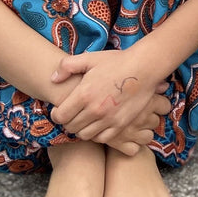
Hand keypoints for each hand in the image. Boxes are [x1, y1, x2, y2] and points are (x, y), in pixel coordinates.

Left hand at [49, 50, 171, 153]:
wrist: (144, 68)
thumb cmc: (116, 61)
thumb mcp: (90, 58)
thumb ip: (67, 66)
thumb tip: (53, 79)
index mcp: (84, 94)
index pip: (60, 116)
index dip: (56, 114)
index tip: (60, 110)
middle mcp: (94, 110)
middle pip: (70, 127)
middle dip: (68, 122)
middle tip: (72, 115)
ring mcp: (108, 119)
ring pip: (84, 135)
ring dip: (81, 129)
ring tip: (84, 120)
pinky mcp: (121, 124)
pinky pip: (102, 138)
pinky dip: (96, 134)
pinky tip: (97, 124)